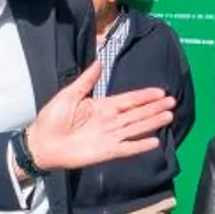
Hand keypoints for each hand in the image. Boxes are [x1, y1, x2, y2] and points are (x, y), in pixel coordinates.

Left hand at [24, 63, 175, 170]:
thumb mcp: (68, 95)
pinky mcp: (107, 152)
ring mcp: (110, 137)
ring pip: (136, 128)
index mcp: (102, 106)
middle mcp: (110, 121)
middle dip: (154, 108)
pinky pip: (127, 148)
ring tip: (169, 116)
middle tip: (172, 102)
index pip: (129, 100)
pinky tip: (154, 141)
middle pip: (137, 113)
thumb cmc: (52, 119)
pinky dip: (140, 145)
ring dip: (153, 123)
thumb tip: (98, 62)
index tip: (160, 91)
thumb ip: (86, 81)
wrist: (42, 144)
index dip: (144, 96)